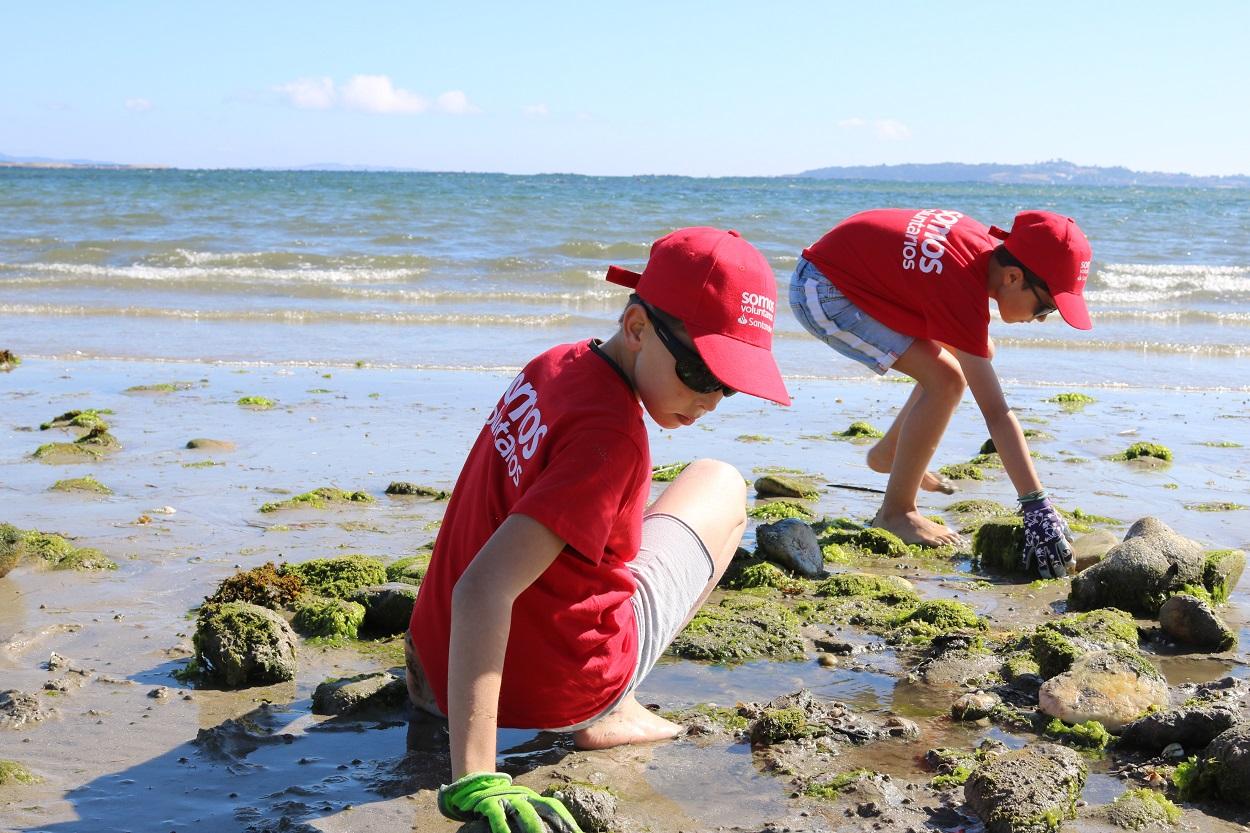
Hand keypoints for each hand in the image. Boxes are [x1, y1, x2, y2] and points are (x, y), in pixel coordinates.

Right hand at [438, 772, 583, 832]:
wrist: (476, 785)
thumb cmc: (503, 802)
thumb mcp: (522, 805)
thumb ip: (535, 815)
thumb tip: (556, 827)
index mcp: (533, 797)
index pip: (554, 807)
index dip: (566, 820)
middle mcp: (523, 797)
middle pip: (543, 811)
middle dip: (556, 826)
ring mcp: (507, 799)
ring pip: (525, 813)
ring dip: (534, 828)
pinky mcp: (490, 804)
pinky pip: (498, 817)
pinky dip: (503, 829)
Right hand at [1020, 496, 1073, 578]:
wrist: (1037, 507)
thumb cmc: (1051, 514)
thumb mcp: (1062, 523)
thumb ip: (1067, 533)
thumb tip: (1071, 541)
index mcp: (1059, 538)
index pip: (1066, 554)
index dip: (1069, 562)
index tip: (1071, 567)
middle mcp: (1049, 542)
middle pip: (1055, 560)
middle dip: (1059, 570)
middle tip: (1061, 575)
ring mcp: (1038, 542)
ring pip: (1041, 560)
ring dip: (1044, 570)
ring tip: (1047, 576)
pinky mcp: (1029, 541)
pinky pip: (1027, 553)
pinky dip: (1026, 560)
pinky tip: (1026, 567)